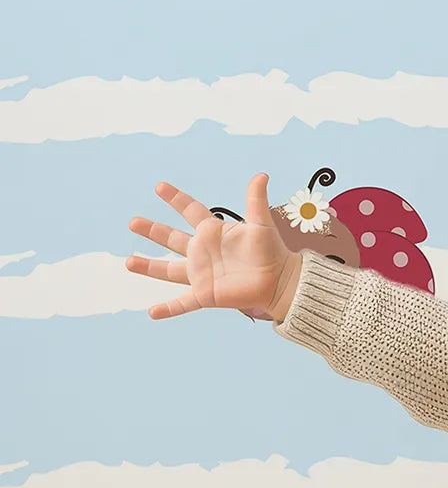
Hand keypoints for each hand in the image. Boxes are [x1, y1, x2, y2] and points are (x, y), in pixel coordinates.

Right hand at [126, 174, 297, 320]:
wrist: (279, 281)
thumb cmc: (272, 251)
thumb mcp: (261, 224)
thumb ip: (256, 200)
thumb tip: (262, 175)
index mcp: (213, 232)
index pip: (190, 210)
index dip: (176, 199)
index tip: (160, 187)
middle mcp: (202, 251)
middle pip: (171, 238)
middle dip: (152, 230)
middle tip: (133, 222)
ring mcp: (201, 273)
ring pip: (168, 270)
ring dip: (148, 266)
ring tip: (127, 262)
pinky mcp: (205, 294)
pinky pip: (183, 303)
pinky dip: (168, 309)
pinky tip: (152, 313)